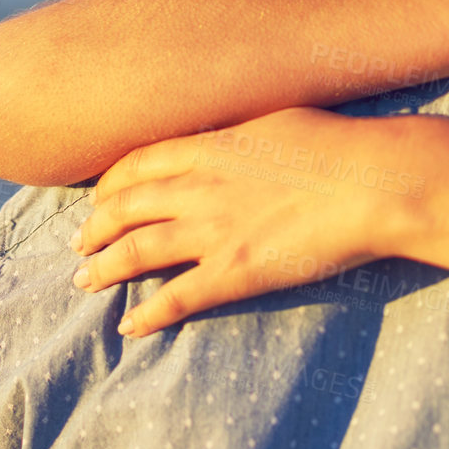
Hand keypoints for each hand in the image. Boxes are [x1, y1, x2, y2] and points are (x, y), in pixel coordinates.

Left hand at [72, 108, 415, 336]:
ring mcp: (213, 231)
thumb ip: (239, 136)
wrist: (370, 182)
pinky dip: (147, 315)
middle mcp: (198, 187)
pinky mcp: (235, 272)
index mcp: (209, 147)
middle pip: (125, 207)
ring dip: (104, 268)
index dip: (111, 183)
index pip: (138, 164)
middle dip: (95, 226)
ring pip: (137, 251)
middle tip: (79, 241)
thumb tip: (232, 139)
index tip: (100, 197)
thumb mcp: (276, 121)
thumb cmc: (336, 145)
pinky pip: (176, 297)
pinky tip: (130, 327)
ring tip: (84, 280)